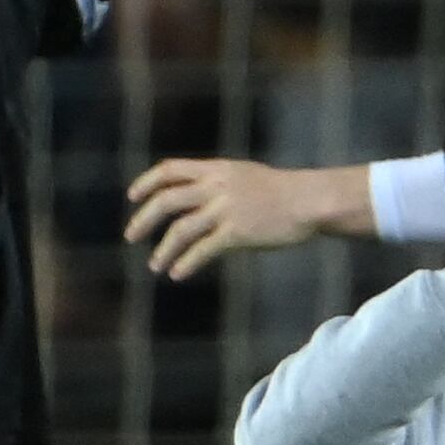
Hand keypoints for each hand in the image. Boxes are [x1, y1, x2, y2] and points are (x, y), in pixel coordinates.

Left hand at [124, 157, 361, 278]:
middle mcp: (217, 187)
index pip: (170, 170)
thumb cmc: (286, 192)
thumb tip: (198, 196)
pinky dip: (186, 263)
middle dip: (143, 219)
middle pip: (166, 200)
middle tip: (131, 236)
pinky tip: (178, 274)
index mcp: (217, 170)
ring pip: (180, 229)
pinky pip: (203, 250)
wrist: (313, 201)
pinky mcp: (238, 232)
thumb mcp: (247, 176)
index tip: (133, 198)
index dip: (146, 183)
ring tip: (156, 266)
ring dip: (163, 249)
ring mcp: (226, 210)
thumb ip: (219, 182)